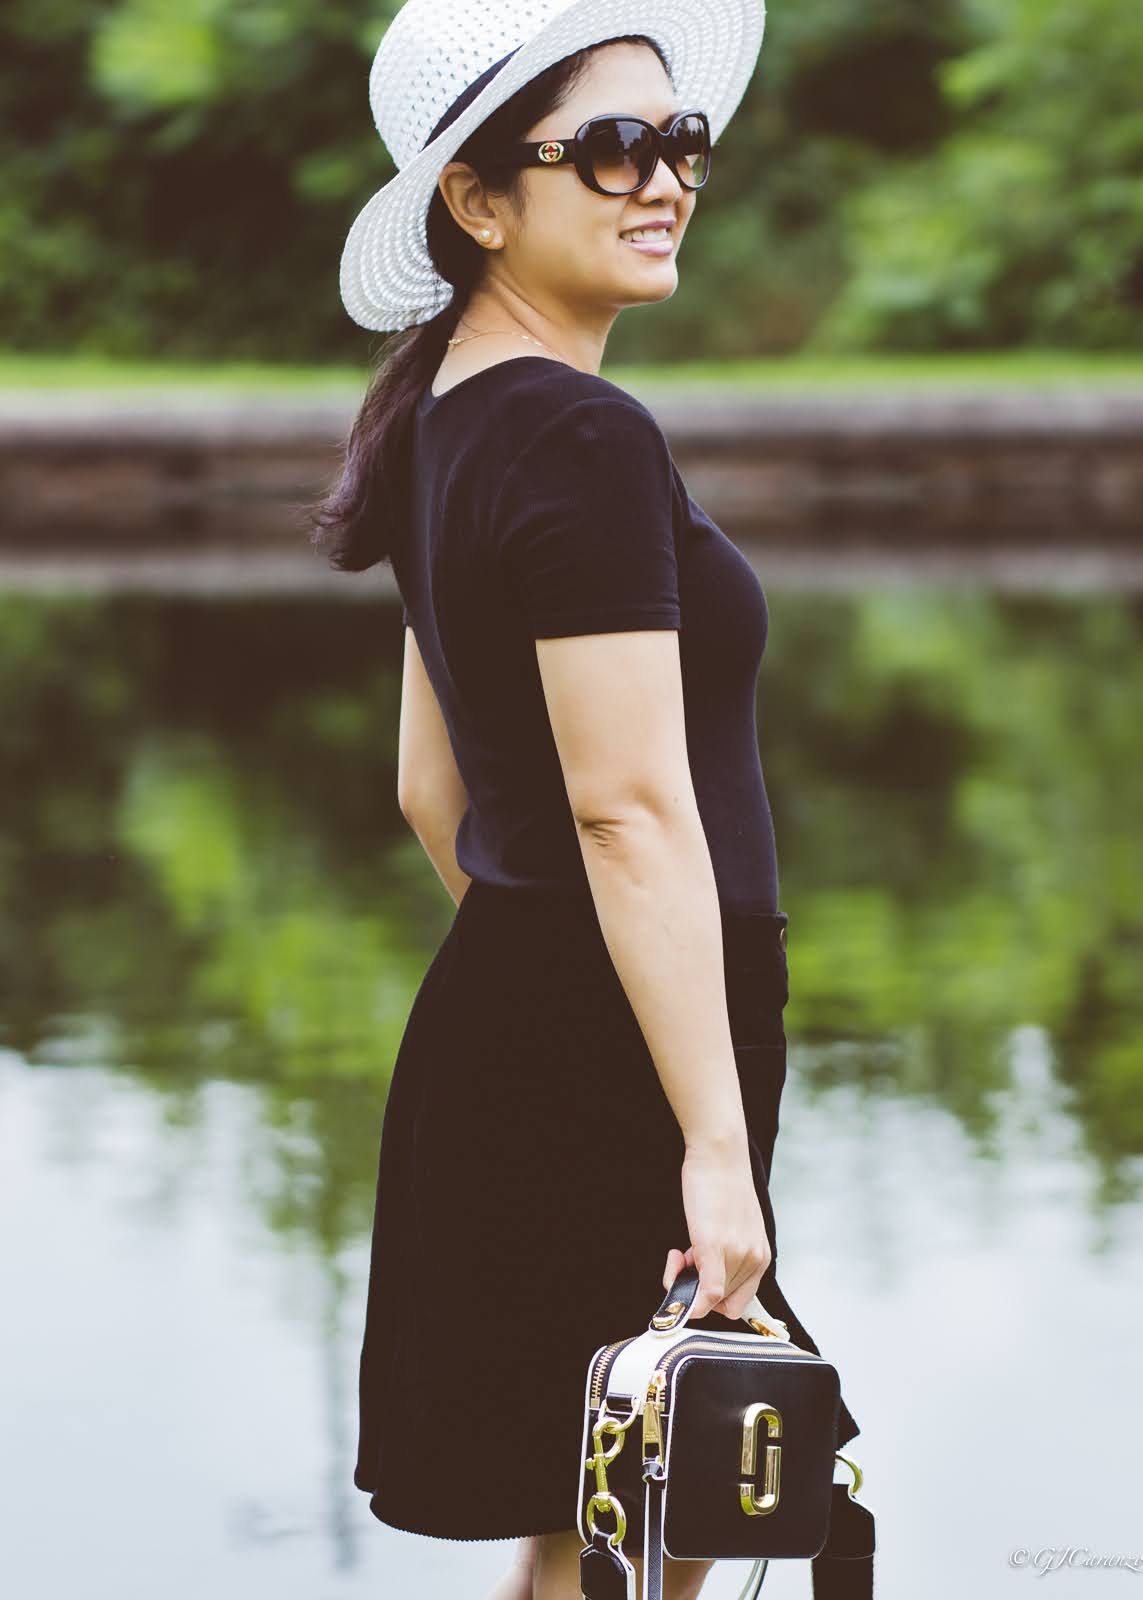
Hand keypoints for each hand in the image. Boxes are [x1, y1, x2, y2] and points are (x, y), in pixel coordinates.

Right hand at [663, 1139, 771, 1321]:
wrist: (720, 1155)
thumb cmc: (723, 1186)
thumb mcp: (736, 1226)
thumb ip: (727, 1254)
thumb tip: (704, 1281)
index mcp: (761, 1257)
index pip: (739, 1302)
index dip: (714, 1298)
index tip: (699, 1275)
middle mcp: (754, 1259)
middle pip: (721, 1302)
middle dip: (697, 1287)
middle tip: (684, 1257)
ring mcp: (735, 1254)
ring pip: (707, 1298)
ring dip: (684, 1279)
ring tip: (681, 1249)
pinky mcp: (713, 1247)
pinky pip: (707, 1293)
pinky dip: (691, 1302)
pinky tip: (673, 1278)